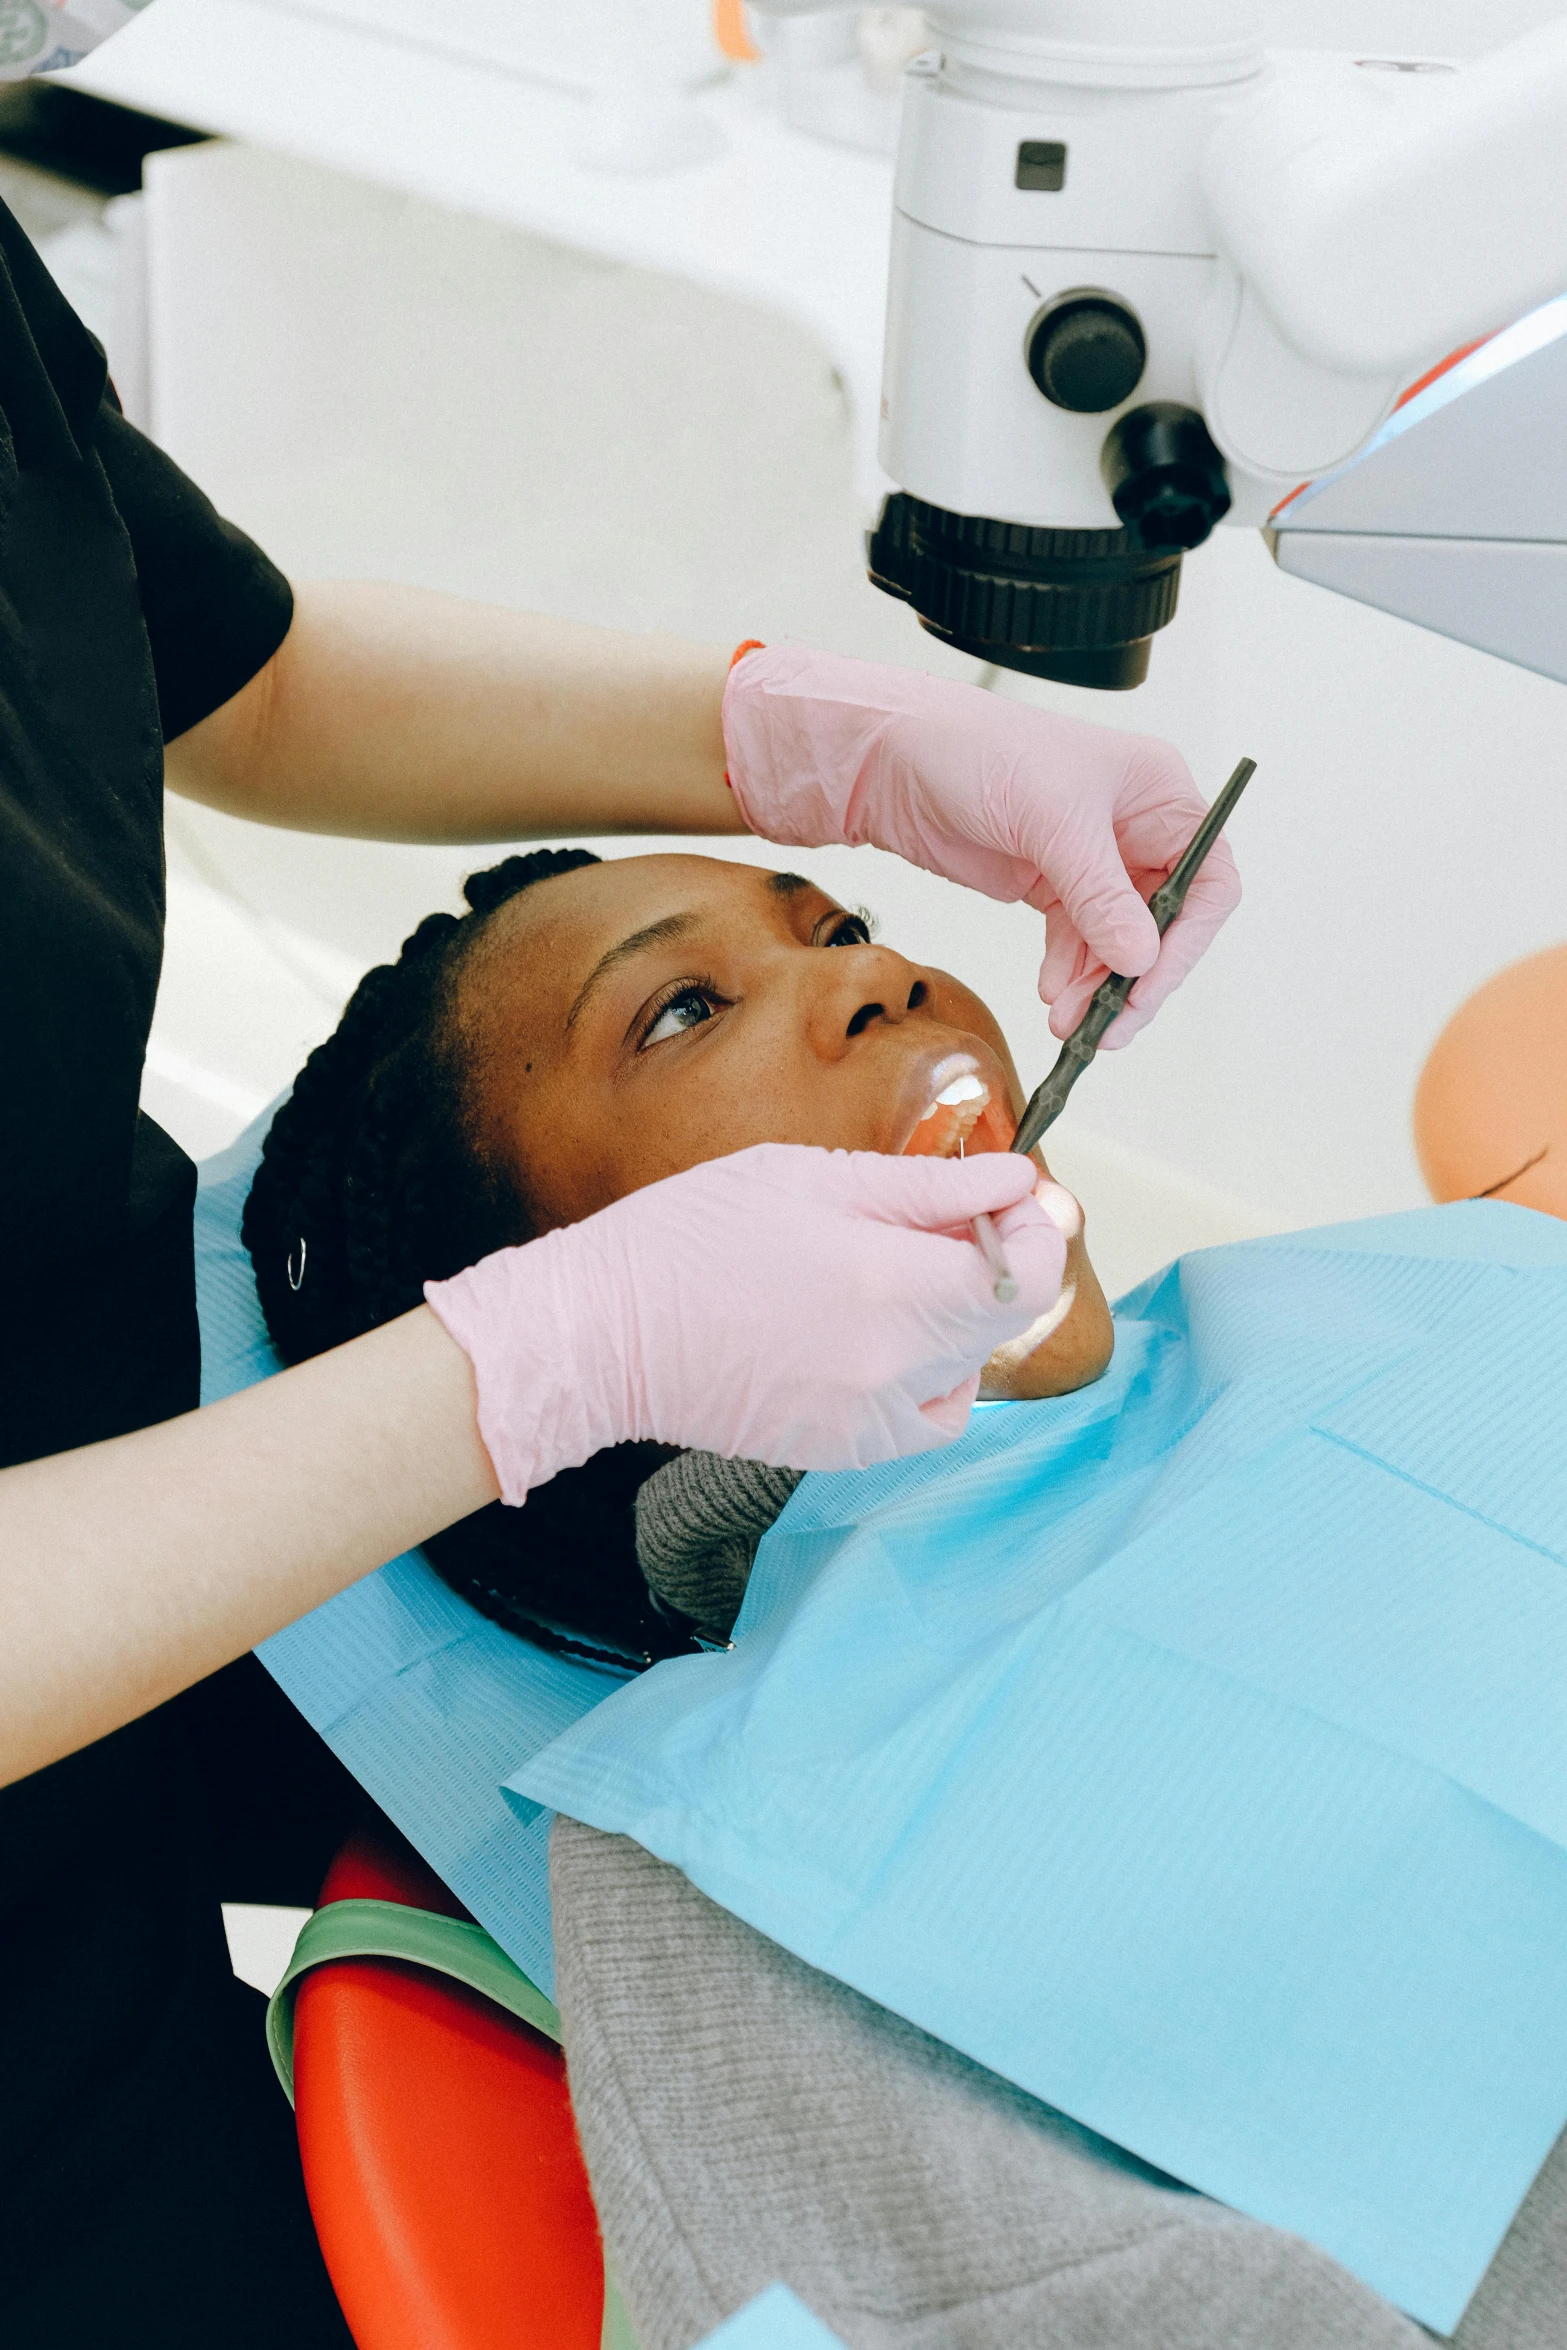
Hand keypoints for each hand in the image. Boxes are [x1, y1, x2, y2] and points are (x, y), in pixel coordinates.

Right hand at [424, 1147, 1068, 1501]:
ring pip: (968, 1370)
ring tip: (894, 1275)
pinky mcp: (843, 1449)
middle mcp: (893, 1366)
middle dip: (1000, 1265)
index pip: (1026, 1277)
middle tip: (953, 1219)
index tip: (1020, 1198)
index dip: (1039, 1233)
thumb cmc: (691, 1236)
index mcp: (890, 1286)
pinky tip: (877, 1335)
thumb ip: (927, 1187)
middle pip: (1002, 1322)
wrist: (603, 1333)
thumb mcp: (812, 1179)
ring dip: (959, 1321)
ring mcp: (869, 1419)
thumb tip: (1014, 1178)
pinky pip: (925, 1416)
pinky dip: (926, 1378)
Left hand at [722, 643, 1239, 1046]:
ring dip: (1097, 984)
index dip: (1188, 938)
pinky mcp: (1051, 883)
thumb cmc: (977, 749)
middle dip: (1137, 975)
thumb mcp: (1051, 819)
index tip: (1149, 982)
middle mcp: (1135, 827)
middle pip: (1166, 922)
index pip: (1208, 879)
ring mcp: (1093, 859)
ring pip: (1119, 941)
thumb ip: (1100, 893)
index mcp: (1159, 793)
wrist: (896, 758)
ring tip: (1067, 1018)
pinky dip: (1070, 972)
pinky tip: (1052, 992)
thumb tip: (1141, 957)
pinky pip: (1079, 942)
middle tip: (1110, 1023)